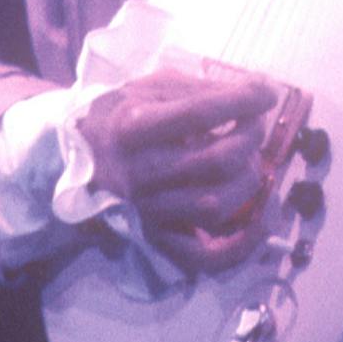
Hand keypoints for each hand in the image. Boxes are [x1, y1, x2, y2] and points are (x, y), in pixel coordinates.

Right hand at [77, 67, 279, 273]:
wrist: (75, 155)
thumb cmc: (120, 114)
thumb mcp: (149, 86)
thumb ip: (200, 88)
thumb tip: (258, 90)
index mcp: (133, 126)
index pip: (199, 113)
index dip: (243, 100)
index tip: (267, 92)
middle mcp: (138, 171)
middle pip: (216, 159)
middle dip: (250, 137)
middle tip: (256, 124)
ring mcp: (147, 209)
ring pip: (216, 204)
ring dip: (249, 179)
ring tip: (250, 159)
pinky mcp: (155, 235)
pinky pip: (204, 255)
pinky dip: (241, 243)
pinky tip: (261, 218)